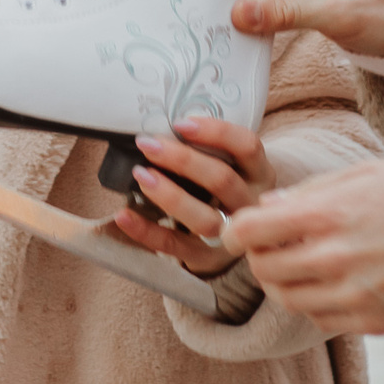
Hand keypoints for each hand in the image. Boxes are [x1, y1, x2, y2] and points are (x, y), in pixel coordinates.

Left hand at [111, 117, 277, 276]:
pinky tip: (124, 214)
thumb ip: (210, 150)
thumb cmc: (226, 190)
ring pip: (204, 218)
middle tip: (148, 144)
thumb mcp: (234, 166)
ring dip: (170, 195)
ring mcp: (233, 235)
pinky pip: (177, 246)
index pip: (247, 147)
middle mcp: (251, 205)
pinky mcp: (209, 259)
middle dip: (183, 160)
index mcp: (260, 174)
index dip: (216, 132)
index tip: (180, 124)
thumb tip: (160, 130)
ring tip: (140, 175)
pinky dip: (147, 231)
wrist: (243, 239)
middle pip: (222, 180)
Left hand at [220, 161, 383, 335]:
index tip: (236, 232)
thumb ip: (310, 192)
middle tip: (268, 248)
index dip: (234, 232)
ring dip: (283, 284)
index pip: (250, 232)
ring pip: (289, 301)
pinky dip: (315, 304)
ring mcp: (354, 296)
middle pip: (263, 270)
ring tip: (299, 266)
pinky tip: (331, 284)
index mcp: (328, 216)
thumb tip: (267, 207)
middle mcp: (334, 260)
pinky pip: (322, 320)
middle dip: (257, 258)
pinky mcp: (374, 323)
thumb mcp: (365, 174)